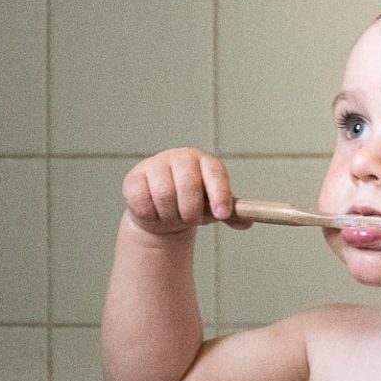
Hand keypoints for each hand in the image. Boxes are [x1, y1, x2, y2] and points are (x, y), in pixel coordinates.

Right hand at [122, 147, 250, 235]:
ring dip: (171, 216)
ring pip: (164, 196)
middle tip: (190, 220)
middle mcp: (181, 157)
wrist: (162, 210)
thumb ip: (231, 215)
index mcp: (205, 162)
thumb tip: (246, 223)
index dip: (220, 194)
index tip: (222, 214)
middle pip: (188, 186)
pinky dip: (152, 215)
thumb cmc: (193, 205)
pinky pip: (143, 201)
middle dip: (191, 211)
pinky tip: (155, 213)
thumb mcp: (214, 209)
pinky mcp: (134, 177)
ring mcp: (155, 164)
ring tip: (173, 216)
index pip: (215, 174)